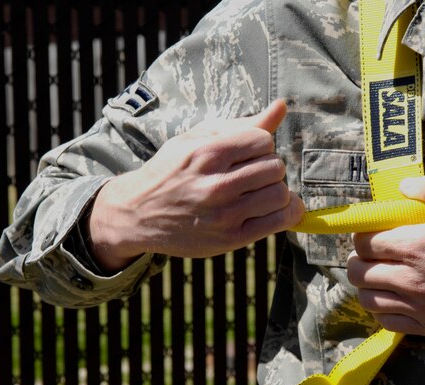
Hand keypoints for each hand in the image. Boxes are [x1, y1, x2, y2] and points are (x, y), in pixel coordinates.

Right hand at [87, 99, 303, 268]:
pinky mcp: (231, 238)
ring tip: (261, 192)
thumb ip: (243, 125)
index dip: (260, 145)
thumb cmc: (173, 170)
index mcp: (207, 154)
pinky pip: (279, 222)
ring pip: (281, 194)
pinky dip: (286, 214)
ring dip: (277, 191)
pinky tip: (275, 209)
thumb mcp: (198, 139)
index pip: (263, 141)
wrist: (138, 213)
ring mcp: (224, 214)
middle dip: (269, 168)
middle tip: (253, 175)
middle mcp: (216, 185)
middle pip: (276, 168)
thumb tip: (282, 106)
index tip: (248, 154)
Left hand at [347, 171, 424, 345]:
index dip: (362, 234)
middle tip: (372, 253)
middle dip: (359, 259)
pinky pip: (388, 323)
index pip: (365, 242)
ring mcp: (418, 307)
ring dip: (367, 285)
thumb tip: (405, 186)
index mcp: (417, 245)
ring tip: (380, 275)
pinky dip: (383, 310)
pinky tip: (395, 298)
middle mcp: (410, 279)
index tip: (372, 231)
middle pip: (358, 272)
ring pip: (368, 299)